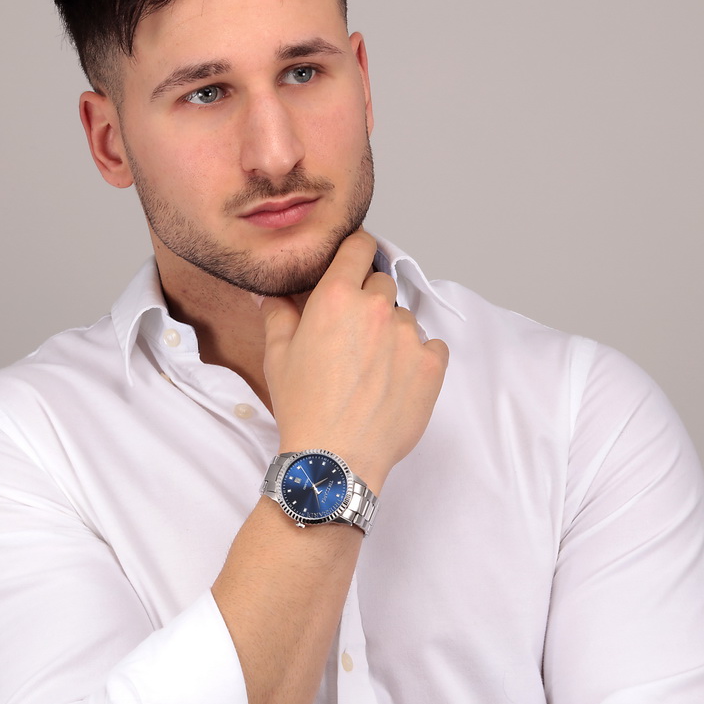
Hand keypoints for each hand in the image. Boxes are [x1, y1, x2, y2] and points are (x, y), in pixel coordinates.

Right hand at [261, 230, 448, 492]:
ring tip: (373, 369)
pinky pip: (431, 346)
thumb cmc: (303, 407)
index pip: (360, 245)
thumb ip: (278, 314)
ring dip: (393, 333)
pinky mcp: (431, 364)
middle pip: (382, 283)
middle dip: (370, 302)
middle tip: (355, 336)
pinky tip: (396, 380)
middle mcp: (378, 308)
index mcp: (337, 296)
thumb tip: (271, 294)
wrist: (335, 458)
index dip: (357, 251)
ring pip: (406, 318)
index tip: (356, 264)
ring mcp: (409, 336)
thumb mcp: (278, 356)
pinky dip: (418, 357)